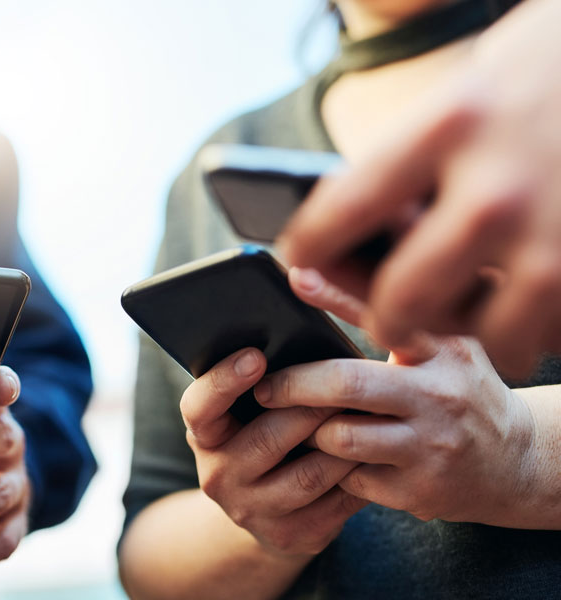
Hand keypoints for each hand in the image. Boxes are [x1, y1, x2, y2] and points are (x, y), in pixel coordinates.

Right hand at [180, 348, 366, 556]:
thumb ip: (260, 382)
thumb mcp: (245, 411)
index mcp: (204, 435)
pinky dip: (358, 476)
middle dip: (311, 409)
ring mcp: (252, 510)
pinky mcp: (290, 535)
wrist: (265, 509)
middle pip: (267, 439)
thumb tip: (296, 338)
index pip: (199, 407)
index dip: (224, 381)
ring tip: (369, 418)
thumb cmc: (263, 434)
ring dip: (343, 445)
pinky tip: (375, 455)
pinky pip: (334, 505)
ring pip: (308, 475)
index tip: (256, 355)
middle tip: (347, 384)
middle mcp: (218, 475)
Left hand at [255, 267, 535, 525]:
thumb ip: (396, 318)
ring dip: (311, 432)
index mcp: (442, 349)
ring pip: (339, 437)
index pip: (383, 315)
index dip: (334, 295)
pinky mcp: (419, 491)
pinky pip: (349, 478)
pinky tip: (336, 461)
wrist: (518, 463)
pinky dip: (333, 470)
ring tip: (305, 426)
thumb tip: (329, 275)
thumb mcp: (443, 347)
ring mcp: (430, 446)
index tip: (295, 278)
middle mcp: (439, 395)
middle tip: (265, 388)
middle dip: (293, 385)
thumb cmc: (462, 393)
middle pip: (346, 384)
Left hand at [278, 0, 560, 375]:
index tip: (298, 261)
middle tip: (386, 321)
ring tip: (463, 315)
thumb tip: (350, 221)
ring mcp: (552, 236)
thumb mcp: (465, 94)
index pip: (343, 210)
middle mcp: (496, 190)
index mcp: (448, 128)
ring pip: (478, 332)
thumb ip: (414, 159)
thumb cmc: (547, 69)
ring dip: (466, 331)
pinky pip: (547, 332)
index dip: (308, 249)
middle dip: (384, 319)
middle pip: (402, 297)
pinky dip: (532, 328)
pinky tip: (524, 298)